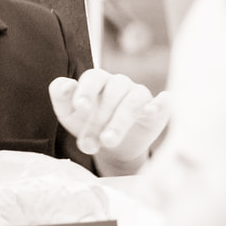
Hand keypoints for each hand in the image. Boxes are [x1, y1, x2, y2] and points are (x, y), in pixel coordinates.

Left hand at [49, 70, 169, 174]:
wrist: (111, 148)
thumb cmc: (87, 124)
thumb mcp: (68, 113)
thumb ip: (60, 96)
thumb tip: (66, 85)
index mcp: (98, 80)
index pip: (93, 77)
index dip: (86, 91)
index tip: (80, 108)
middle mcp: (120, 84)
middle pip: (113, 93)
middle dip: (99, 119)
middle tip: (89, 143)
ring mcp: (140, 95)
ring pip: (133, 101)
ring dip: (120, 121)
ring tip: (108, 141)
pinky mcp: (157, 110)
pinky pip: (164, 102)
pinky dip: (160, 104)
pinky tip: (151, 111)